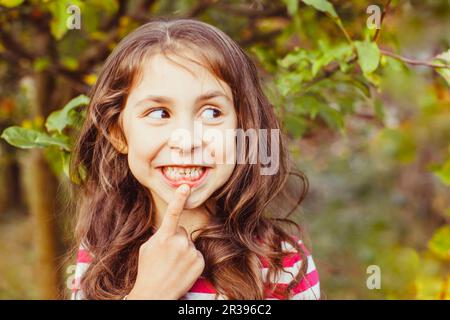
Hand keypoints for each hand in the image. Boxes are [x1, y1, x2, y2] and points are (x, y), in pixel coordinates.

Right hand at [127, 184, 204, 299]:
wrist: (155, 294)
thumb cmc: (147, 270)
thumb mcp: (147, 248)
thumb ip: (160, 235)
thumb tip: (171, 228)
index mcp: (164, 237)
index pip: (172, 213)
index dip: (179, 198)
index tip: (185, 186)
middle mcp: (179, 243)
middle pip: (181, 232)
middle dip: (175, 239)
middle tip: (166, 256)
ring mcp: (191, 252)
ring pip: (188, 243)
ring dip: (183, 250)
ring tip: (173, 264)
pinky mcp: (200, 262)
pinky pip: (196, 253)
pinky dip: (190, 260)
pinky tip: (181, 269)